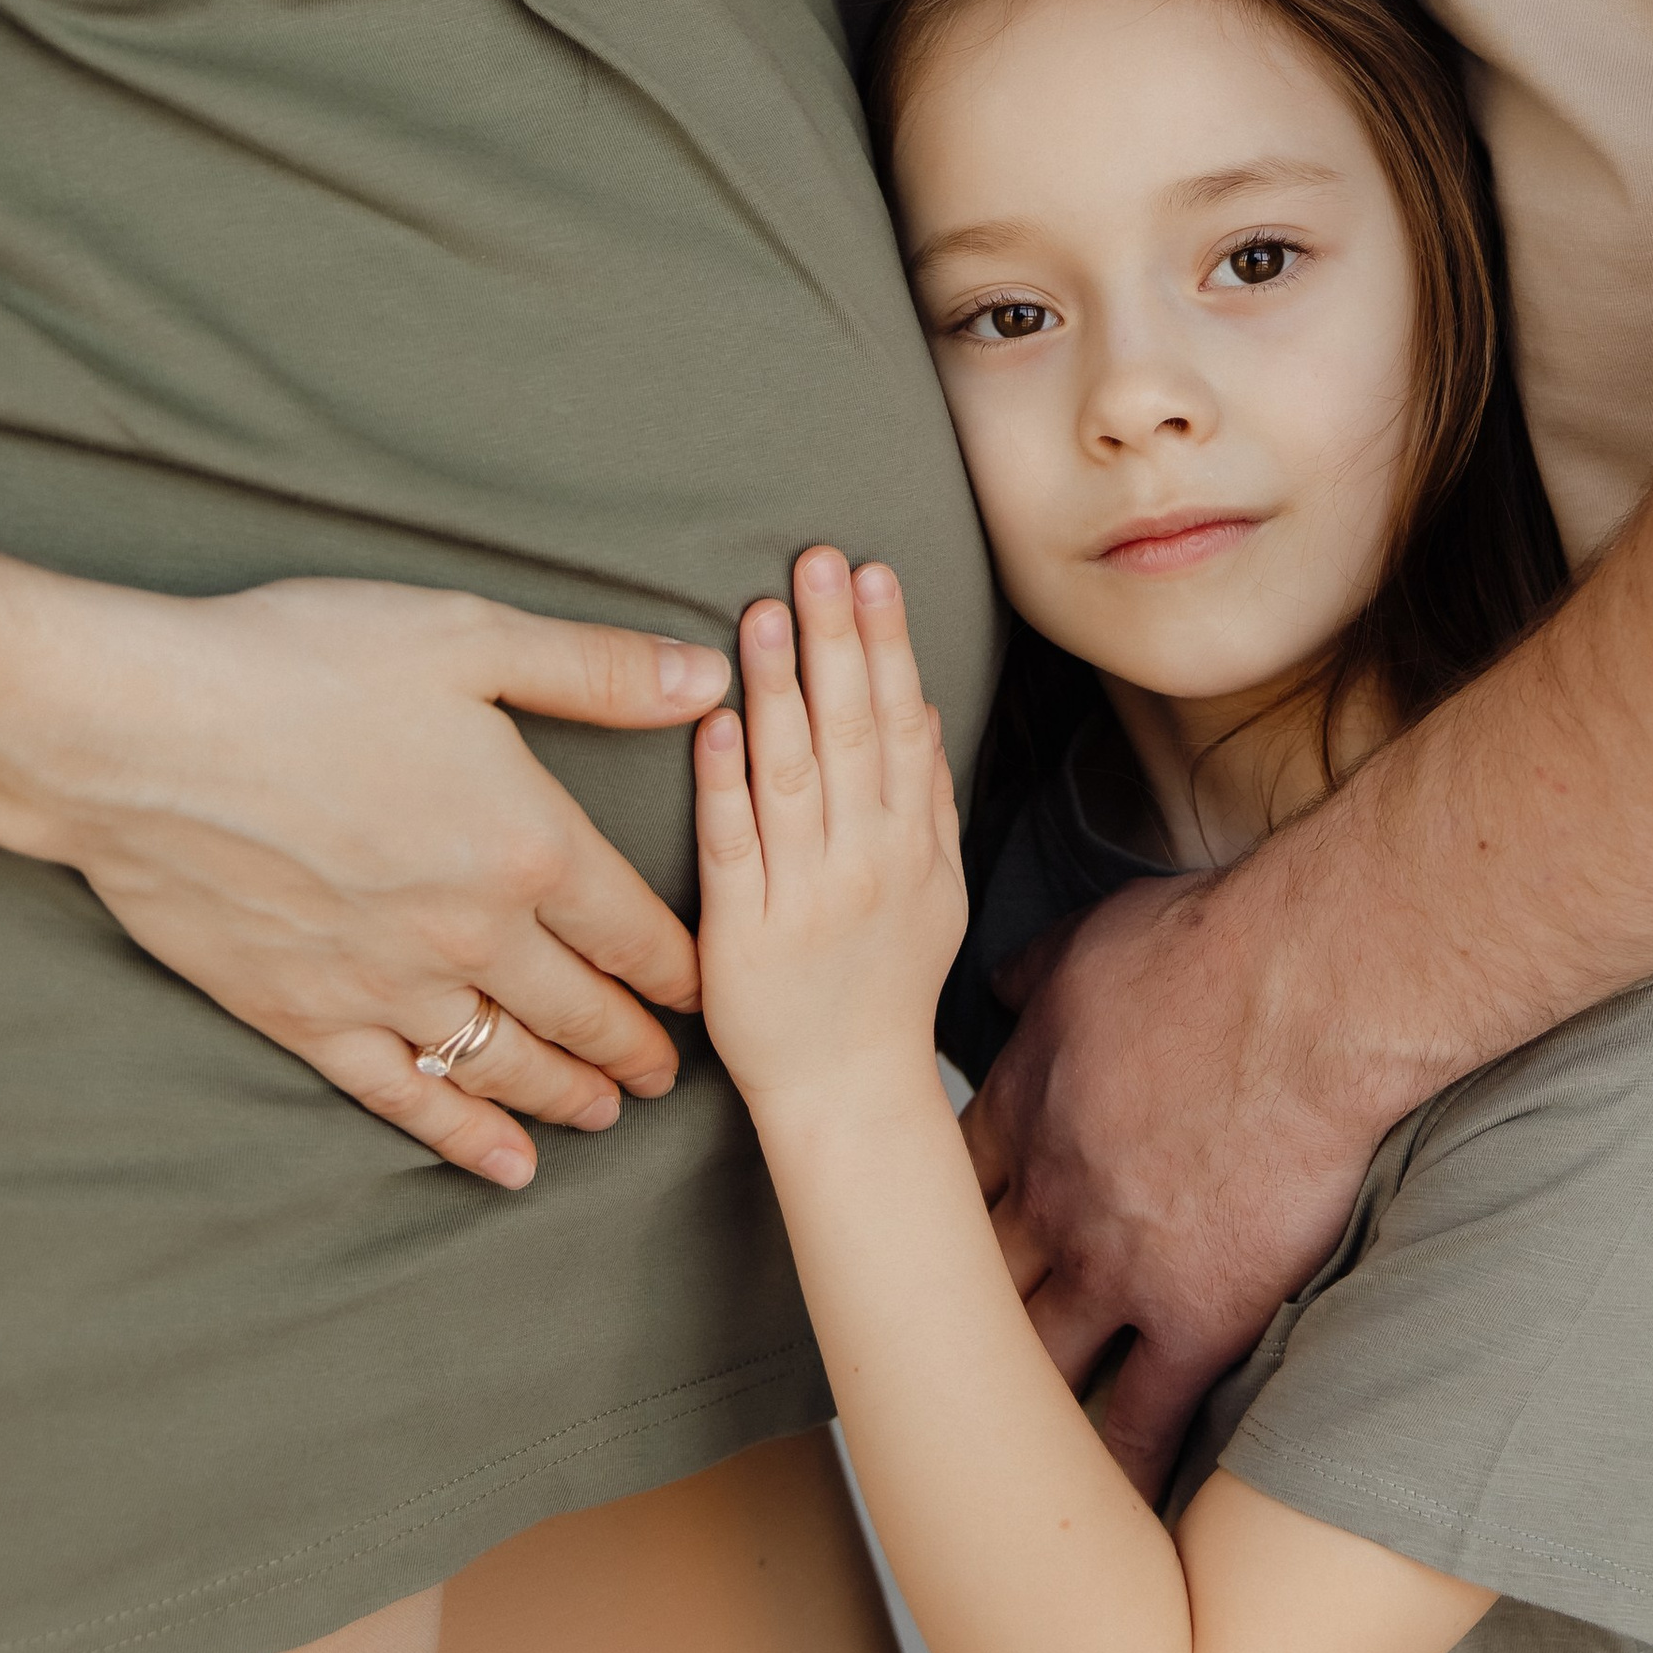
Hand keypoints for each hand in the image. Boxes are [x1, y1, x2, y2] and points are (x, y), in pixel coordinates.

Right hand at [0, 556, 730, 1187]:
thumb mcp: (468, 637)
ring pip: (506, 1065)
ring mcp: (387, 987)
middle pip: (581, 1011)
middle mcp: (471, 935)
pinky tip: (502, 1165)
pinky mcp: (306, 1017)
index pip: (633, 929)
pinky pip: (405, 1096)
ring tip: (607, 1112)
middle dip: (635, 1044)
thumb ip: (596, 669)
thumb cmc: (302, 663)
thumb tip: (706, 678)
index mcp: (527, 844)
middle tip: (671, 1071)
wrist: (138, 733)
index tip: (705, 991)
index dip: (679, 968)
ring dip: (567, 1094)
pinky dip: (463, 1136)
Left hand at [692, 549, 963, 1118]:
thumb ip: (929, 798)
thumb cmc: (887, 982)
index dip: (887, 644)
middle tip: (817, 560)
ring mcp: (802, 896)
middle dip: (836, 639)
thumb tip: (921, 706)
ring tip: (761, 612)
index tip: (872, 573)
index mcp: (912, 844)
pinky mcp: (741, 934)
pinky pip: (732, 846)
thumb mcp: (937, 889)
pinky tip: (715, 722)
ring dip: (778, 689)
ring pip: (792, 775)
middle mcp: (865, 862)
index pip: (900, 723)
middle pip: (850, 732)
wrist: (849, 1092)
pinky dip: (724, 782)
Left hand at [965, 871, 1390, 1498]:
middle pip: (965, 1292)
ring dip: (1010, 1414)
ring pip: (1035, 1367)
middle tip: (924, 1384)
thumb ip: (1030, 975)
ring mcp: (1114, 1268)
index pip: (935, 1196)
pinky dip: (1118, 1469)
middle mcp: (1047, 1201)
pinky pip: (1143, 1418)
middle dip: (940, 1338)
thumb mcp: (1088, 943)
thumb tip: (996, 982)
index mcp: (1018, 1112)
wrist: (1305, 993)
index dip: (919, 1236)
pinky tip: (1103, 1512)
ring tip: (988, 1466)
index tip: (913, 1265)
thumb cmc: (1209, 950)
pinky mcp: (1197, 1315)